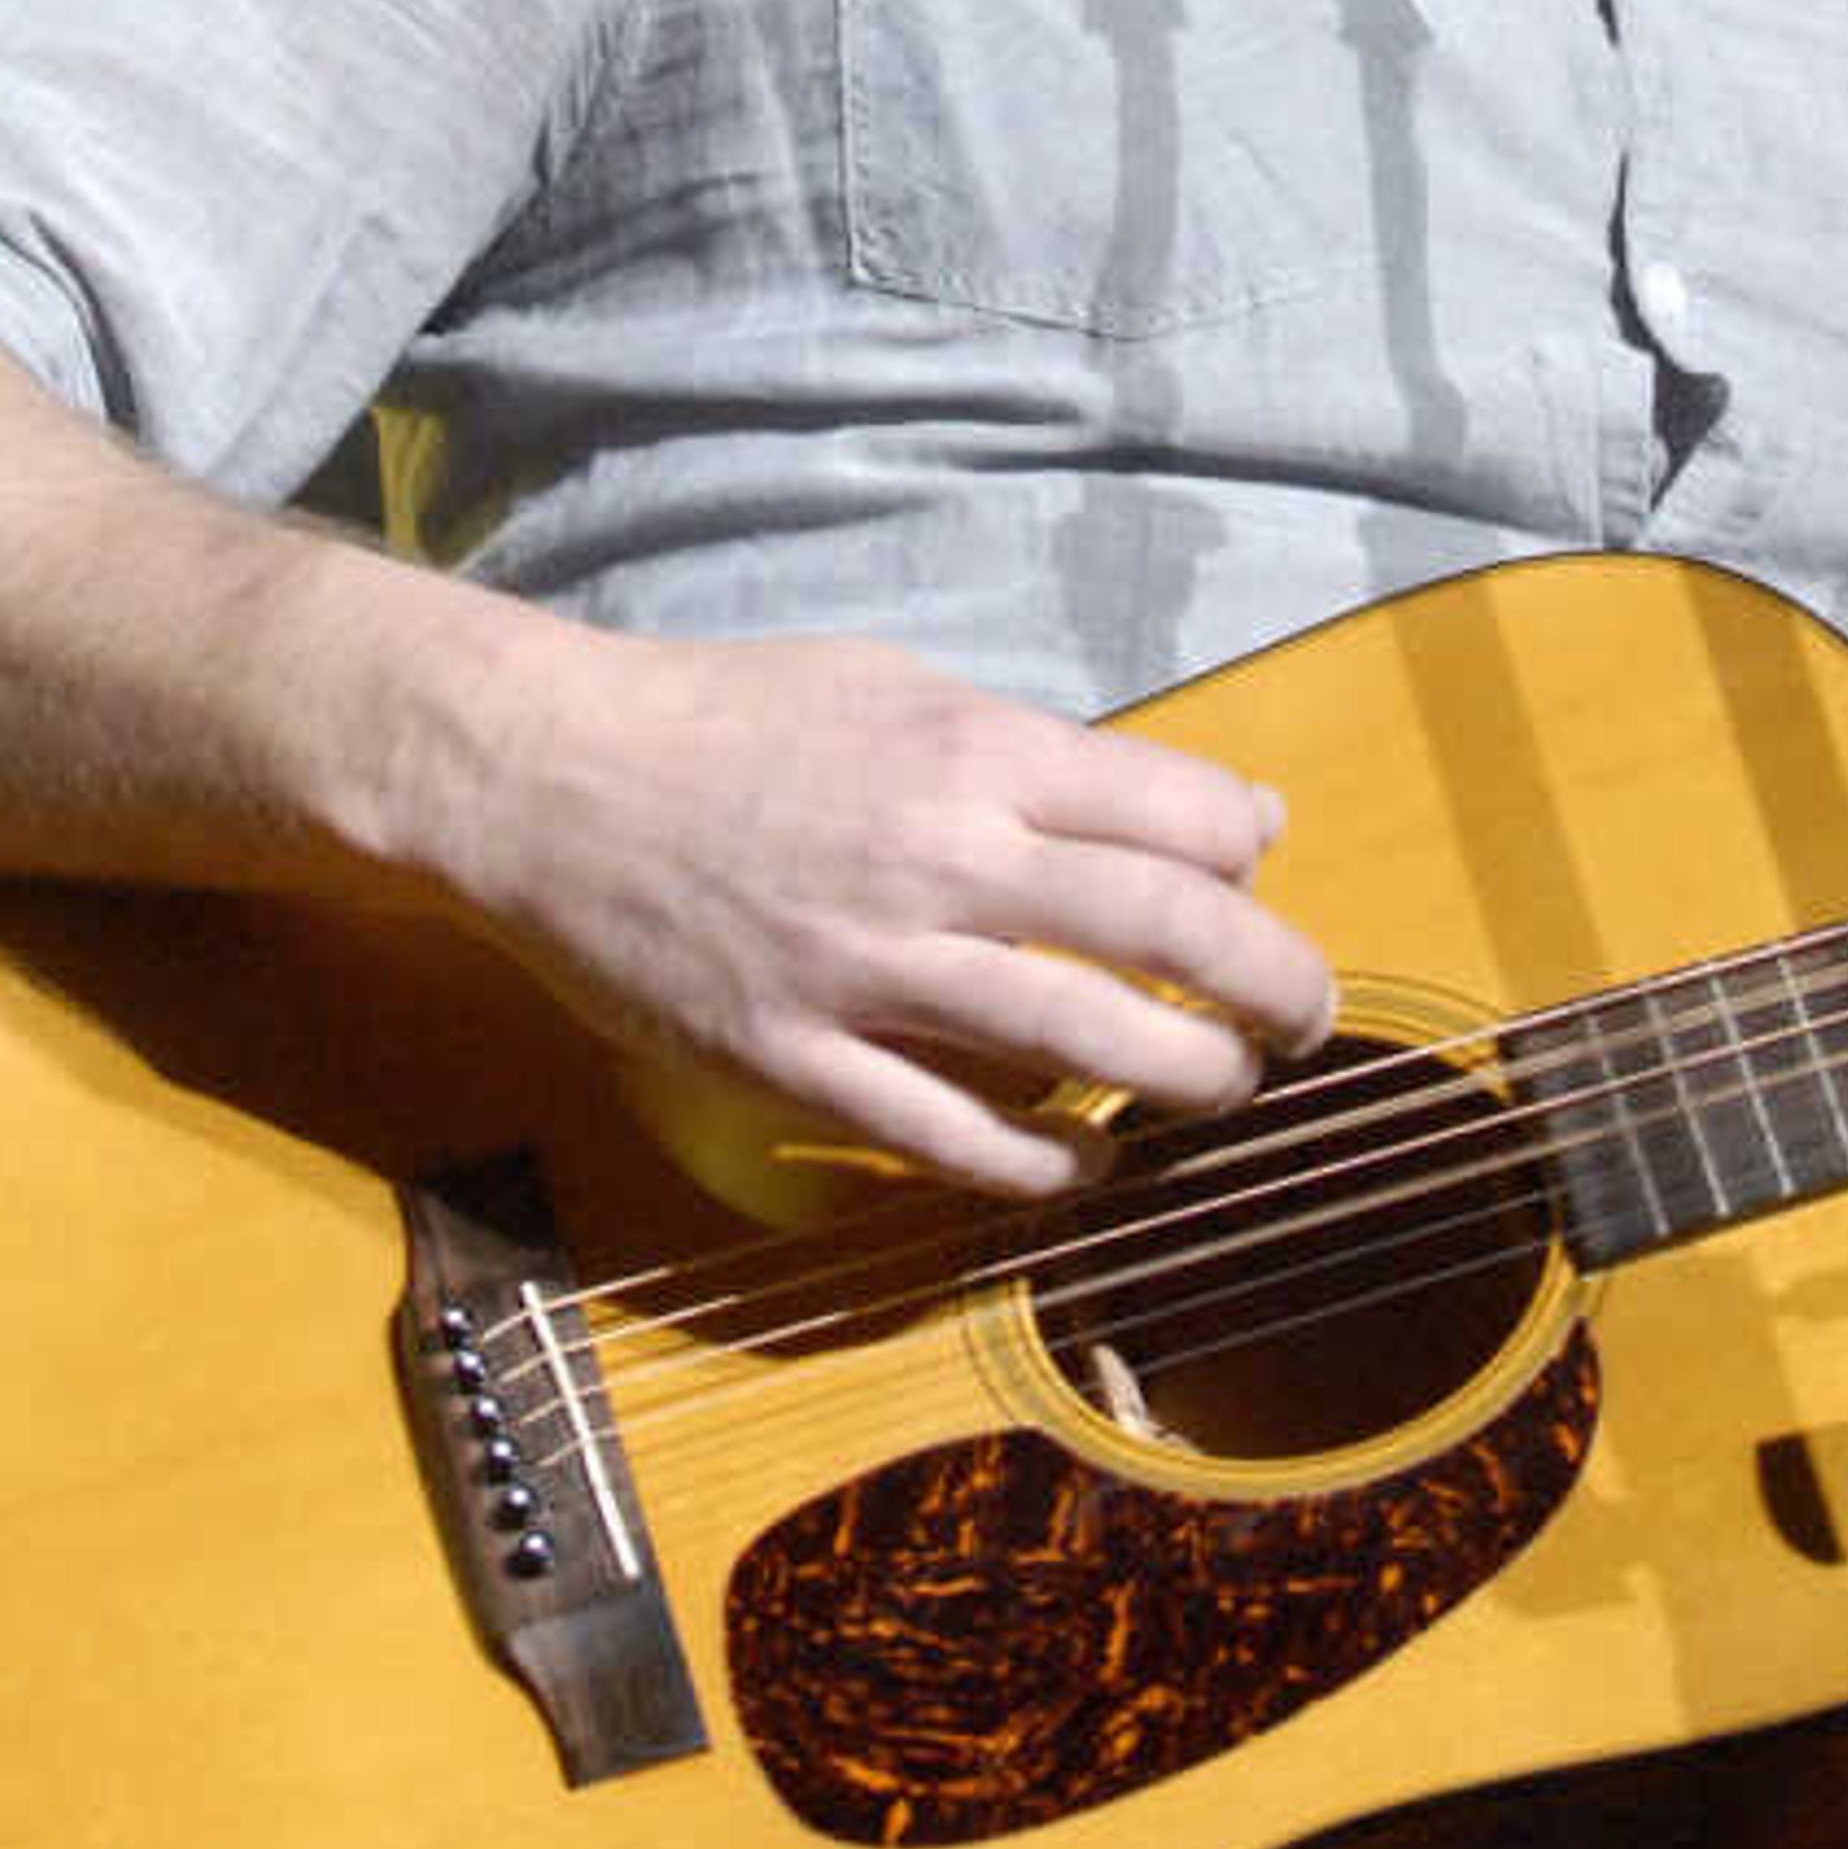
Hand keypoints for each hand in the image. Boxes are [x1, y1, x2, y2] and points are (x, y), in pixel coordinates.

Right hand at [411, 621, 1337, 1198]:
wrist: (543, 776)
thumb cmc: (724, 718)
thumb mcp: (896, 683)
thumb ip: (1049, 749)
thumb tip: (1226, 814)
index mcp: (976, 753)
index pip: (1188, 818)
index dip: (1252, 861)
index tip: (1255, 890)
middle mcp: (943, 859)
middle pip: (1178, 935)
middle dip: (1278, 989)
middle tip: (1304, 1020)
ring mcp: (869, 970)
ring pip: (1092, 1047)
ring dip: (1191, 1081)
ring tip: (1219, 1089)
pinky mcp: (796, 1061)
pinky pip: (955, 1139)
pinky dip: (1046, 1165)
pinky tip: (1084, 1165)